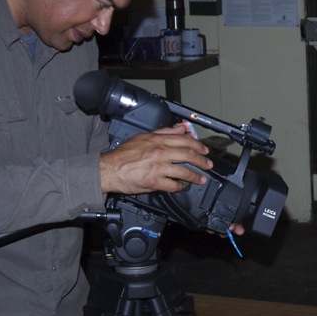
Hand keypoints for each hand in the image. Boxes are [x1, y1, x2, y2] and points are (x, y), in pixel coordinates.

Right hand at [99, 124, 214, 195]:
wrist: (109, 169)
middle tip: (208, 165)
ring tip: (201, 179)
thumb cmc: (123, 154)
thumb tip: (180, 128)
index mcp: (158, 141)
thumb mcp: (143, 137)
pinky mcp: (154, 181)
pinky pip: (173, 185)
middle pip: (188, 155)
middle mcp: (160, 153)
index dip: (198, 145)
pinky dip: (180, 186)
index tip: (204, 150)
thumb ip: (164, 132)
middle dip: (202, 161)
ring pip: (184, 171)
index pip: (185, 140)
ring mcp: (158, 167)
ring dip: (195, 176)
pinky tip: (182, 187)